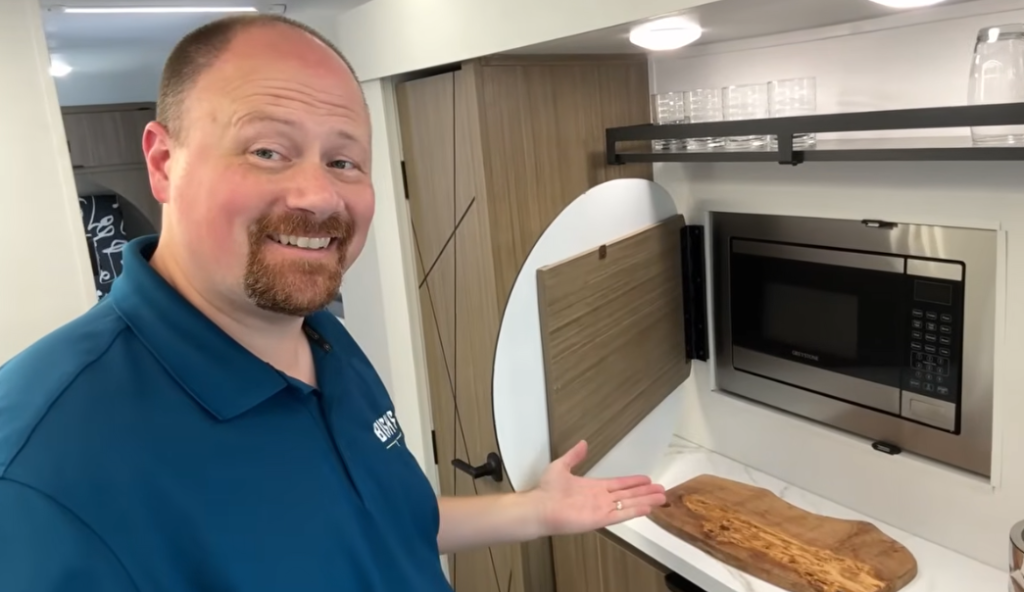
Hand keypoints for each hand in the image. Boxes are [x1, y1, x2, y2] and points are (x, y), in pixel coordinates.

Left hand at [530, 440, 666, 536]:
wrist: (540, 507)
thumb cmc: (547, 490)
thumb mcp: (561, 466)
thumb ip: (574, 456)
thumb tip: (583, 443)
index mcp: (594, 487)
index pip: (619, 484)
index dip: (633, 482)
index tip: (647, 479)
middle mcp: (601, 498)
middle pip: (628, 494)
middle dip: (645, 492)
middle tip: (662, 490)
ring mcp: (601, 509)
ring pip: (629, 504)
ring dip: (645, 500)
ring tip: (661, 498)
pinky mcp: (600, 519)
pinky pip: (621, 514)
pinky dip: (634, 511)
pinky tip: (647, 508)